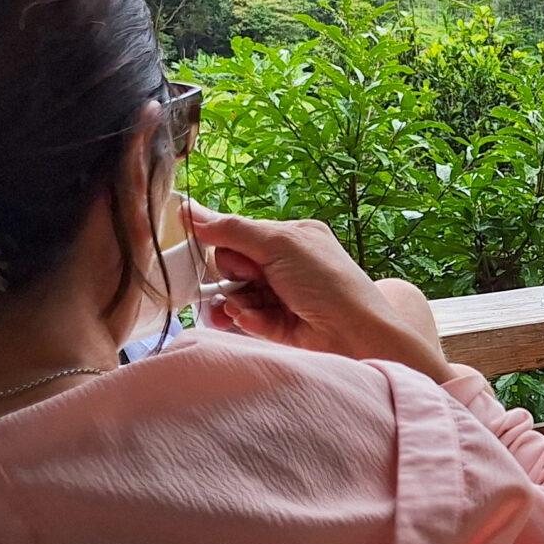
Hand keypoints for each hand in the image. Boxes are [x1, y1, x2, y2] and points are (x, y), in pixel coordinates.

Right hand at [184, 204, 451, 380]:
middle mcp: (285, 264)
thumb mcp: (279, 244)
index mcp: (290, 237)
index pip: (239, 235)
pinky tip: (254, 320)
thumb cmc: (326, 281)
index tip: (220, 251)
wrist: (355, 333)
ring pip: (235, 294)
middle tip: (253, 279)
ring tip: (242, 308)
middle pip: (232, 266)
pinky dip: (247, 319)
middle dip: (232, 275)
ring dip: (234, 301)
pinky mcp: (278, 325)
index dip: (226, 245)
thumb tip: (188, 209)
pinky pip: (247, 318)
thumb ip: (232, 229)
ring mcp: (281, 295)